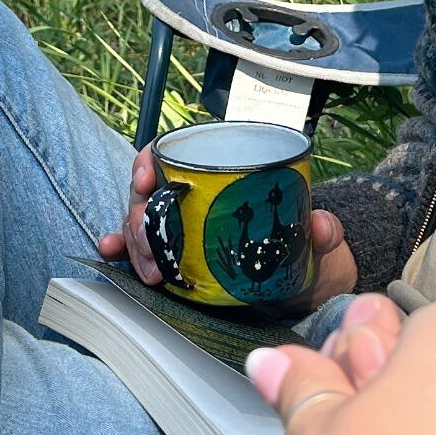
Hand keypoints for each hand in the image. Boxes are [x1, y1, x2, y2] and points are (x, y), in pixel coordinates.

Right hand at [98, 142, 356, 308]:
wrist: (305, 284)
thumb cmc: (306, 246)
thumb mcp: (317, 236)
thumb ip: (323, 229)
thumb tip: (321, 227)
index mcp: (224, 172)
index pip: (178, 150)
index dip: (152, 157)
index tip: (147, 176)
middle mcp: (197, 194)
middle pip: (151, 190)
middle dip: (140, 215)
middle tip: (151, 245)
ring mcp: (183, 224)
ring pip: (142, 221)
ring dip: (135, 242)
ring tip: (149, 271)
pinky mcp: (178, 255)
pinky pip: (142, 247)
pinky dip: (123, 250)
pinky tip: (112, 255)